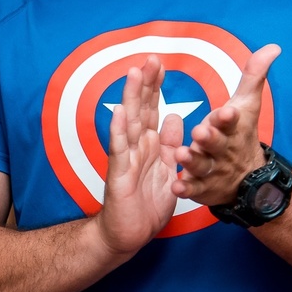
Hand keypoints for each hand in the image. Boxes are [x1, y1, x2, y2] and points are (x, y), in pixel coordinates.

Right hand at [97, 55, 182, 255]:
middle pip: (140, 108)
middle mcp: (135, 146)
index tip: (159, 62)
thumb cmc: (146, 204)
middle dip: (145, 83)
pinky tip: (119, 111)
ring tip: (133, 74)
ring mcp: (125, 158)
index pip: (152, 109)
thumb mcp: (167, 169)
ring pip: (129, 122)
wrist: (129, 234)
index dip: (156, 86)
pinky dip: (118, 129)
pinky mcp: (118, 174)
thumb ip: (170, 143)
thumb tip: (173, 116)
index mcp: (149, 144)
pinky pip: (119, 149)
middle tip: (149, 57)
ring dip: (131, 97)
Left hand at [172, 44, 280, 203]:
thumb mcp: (245, 105)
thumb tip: (274, 46)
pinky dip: (187, 189)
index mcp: (231, 128)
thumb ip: (254, 76)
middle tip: (199, 132)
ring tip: (182, 155)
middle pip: (217, 143)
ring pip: (203, 165)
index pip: (231, 121)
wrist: (248, 178)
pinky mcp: (203, 188)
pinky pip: (194, 189)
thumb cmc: (239, 134)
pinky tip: (176, 187)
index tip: (226, 112)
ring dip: (193, 161)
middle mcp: (223, 150)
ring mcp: (214, 170)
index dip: (228, 118)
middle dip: (210, 138)